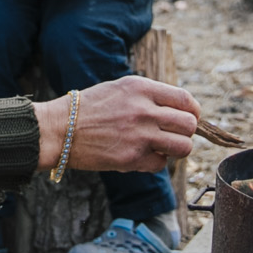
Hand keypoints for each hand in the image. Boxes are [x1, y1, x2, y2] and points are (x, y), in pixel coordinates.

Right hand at [35, 76, 199, 174]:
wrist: (60, 129)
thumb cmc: (89, 108)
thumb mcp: (120, 88)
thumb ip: (150, 96)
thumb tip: (179, 110)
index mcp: (140, 88)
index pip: (185, 99)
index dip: (193, 111)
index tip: (188, 117)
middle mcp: (143, 110)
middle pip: (189, 124)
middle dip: (186, 131)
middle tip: (174, 134)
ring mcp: (139, 136)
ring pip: (183, 146)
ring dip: (176, 148)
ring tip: (161, 146)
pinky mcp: (132, 158)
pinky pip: (161, 163)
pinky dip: (155, 161)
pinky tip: (141, 155)